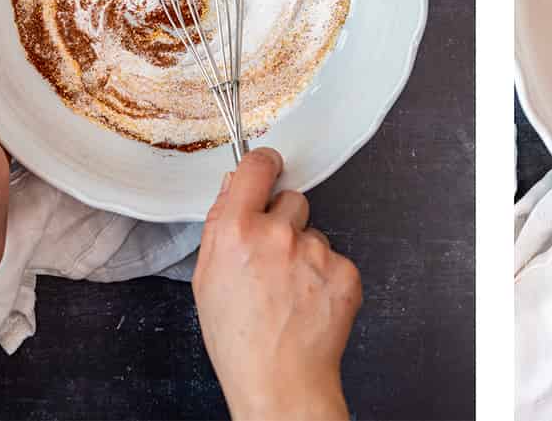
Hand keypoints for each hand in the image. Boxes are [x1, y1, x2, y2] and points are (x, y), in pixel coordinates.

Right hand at [193, 148, 360, 420]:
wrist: (280, 385)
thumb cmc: (238, 342)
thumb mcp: (207, 281)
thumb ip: (219, 225)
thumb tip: (234, 186)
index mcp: (237, 231)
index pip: (257, 166)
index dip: (264, 165)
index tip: (268, 169)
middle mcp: (278, 234)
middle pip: (292, 200)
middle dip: (284, 222)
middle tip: (274, 261)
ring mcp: (315, 251)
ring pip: (314, 233)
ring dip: (305, 252)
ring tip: (290, 293)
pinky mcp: (344, 269)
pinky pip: (335, 259)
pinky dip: (325, 277)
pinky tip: (309, 304)